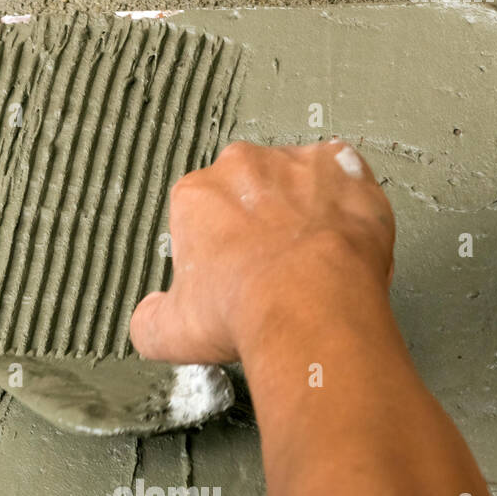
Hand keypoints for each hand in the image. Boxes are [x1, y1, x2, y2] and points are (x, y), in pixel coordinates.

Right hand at [130, 139, 394, 364]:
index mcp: (195, 195)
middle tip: (273, 269)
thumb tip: (148, 318)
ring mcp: (297, 163)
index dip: (217, 250)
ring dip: (303, 211)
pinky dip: (348, 202)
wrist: (309, 306)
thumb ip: (149, 320)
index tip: (230, 277)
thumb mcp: (170, 332)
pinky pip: (347, 177)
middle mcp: (243, 166)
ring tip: (313, 260)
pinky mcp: (346, 169)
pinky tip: (346, 236)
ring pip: (298, 182)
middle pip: (249, 191)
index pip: (200, 214)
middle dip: (259, 223)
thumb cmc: (242, 310)